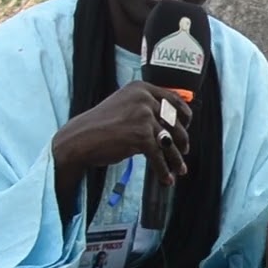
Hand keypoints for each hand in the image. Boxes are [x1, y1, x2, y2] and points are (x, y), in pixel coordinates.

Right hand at [52, 82, 191, 186]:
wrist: (80, 139)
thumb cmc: (101, 124)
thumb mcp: (125, 105)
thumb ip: (146, 107)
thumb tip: (172, 121)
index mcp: (141, 88)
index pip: (173, 99)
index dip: (184, 114)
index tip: (187, 125)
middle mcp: (145, 99)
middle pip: (174, 121)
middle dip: (182, 139)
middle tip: (184, 150)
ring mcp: (144, 117)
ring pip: (169, 141)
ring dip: (176, 159)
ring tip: (180, 169)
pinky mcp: (142, 136)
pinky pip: (159, 156)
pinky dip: (163, 170)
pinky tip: (166, 179)